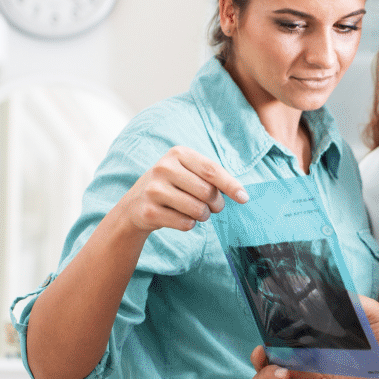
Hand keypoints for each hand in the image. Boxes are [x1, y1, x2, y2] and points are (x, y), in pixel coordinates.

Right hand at [114, 146, 247, 234]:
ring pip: (197, 209)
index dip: (230, 185)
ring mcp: (154, 190)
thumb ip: (211, 178)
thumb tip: (241, 193)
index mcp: (177, 154)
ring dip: (203, 216)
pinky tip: (179, 218)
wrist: (134, 205)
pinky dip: (189, 225)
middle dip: (216, 204)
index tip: (244, 198)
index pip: (211, 170)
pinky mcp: (149, 211)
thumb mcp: (187, 173)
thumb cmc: (171, 187)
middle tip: (213, 207)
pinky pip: (185, 223)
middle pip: (207, 192)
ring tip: (197, 213)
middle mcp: (164, 168)